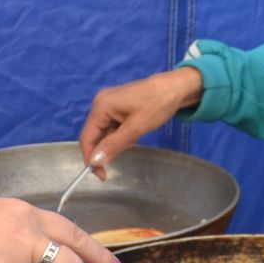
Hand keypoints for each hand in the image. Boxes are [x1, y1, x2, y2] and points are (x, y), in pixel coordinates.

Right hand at [79, 67, 203, 172]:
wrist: (176, 87)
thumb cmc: (158, 104)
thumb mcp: (136, 128)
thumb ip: (113, 145)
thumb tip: (94, 161)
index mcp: (101, 106)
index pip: (87, 138)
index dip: (91, 158)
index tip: (101, 175)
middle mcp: (100, 103)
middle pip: (94, 135)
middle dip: (105, 150)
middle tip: (122, 157)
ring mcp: (109, 104)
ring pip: (104, 133)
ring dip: (115, 143)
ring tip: (134, 139)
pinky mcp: (118, 107)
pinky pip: (112, 127)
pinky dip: (120, 136)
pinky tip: (134, 134)